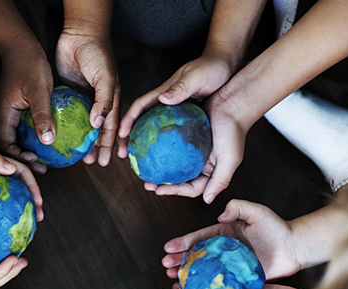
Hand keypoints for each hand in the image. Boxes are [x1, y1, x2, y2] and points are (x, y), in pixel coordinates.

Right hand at [0, 45, 54, 173]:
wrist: (21, 44)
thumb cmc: (29, 64)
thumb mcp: (39, 91)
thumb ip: (42, 115)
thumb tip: (46, 140)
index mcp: (4, 114)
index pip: (5, 145)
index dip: (17, 157)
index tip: (35, 162)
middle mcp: (4, 115)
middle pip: (9, 144)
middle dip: (23, 158)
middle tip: (42, 167)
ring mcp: (9, 111)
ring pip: (16, 137)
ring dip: (28, 149)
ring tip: (45, 159)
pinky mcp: (17, 107)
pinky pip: (22, 127)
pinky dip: (32, 137)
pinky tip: (46, 140)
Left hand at [56, 26, 119, 166]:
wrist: (80, 33)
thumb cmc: (98, 54)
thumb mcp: (105, 78)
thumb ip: (104, 101)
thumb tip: (98, 125)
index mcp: (110, 100)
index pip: (111, 127)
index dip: (110, 144)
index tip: (106, 161)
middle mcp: (97, 101)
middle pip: (96, 130)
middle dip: (95, 147)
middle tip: (90, 163)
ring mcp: (82, 98)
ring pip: (80, 125)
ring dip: (79, 140)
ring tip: (75, 155)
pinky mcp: (67, 92)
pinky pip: (66, 113)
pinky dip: (64, 125)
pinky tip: (59, 135)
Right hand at [117, 54, 232, 158]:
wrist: (226, 65)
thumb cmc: (212, 68)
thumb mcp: (196, 76)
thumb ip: (180, 88)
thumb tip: (162, 98)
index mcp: (164, 92)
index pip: (140, 106)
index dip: (128, 120)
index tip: (120, 134)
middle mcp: (166, 102)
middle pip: (141, 121)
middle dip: (129, 137)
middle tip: (122, 155)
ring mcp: (175, 110)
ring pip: (154, 129)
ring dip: (144, 144)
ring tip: (139, 162)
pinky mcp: (186, 117)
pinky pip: (171, 132)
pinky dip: (164, 145)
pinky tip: (167, 158)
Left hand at [139, 90, 248, 201]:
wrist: (232, 101)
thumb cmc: (234, 129)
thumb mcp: (230, 158)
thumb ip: (220, 180)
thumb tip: (207, 200)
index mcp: (211, 172)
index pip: (192, 188)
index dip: (175, 191)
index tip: (159, 191)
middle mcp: (201, 164)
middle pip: (180, 179)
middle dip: (163, 184)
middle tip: (148, 184)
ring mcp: (193, 151)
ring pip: (174, 165)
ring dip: (159, 169)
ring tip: (145, 170)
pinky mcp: (186, 137)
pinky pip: (171, 146)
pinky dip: (162, 150)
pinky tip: (150, 151)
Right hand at [163, 199, 300, 280]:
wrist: (294, 248)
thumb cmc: (277, 228)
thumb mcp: (257, 211)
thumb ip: (238, 207)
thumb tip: (221, 215)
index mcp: (223, 233)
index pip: (199, 237)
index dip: (183, 242)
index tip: (168, 247)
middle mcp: (223, 250)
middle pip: (195, 255)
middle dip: (178, 259)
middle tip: (165, 266)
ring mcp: (229, 265)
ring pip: (203, 270)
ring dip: (187, 274)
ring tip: (172, 279)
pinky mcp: (237, 278)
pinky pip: (218, 283)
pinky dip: (204, 287)